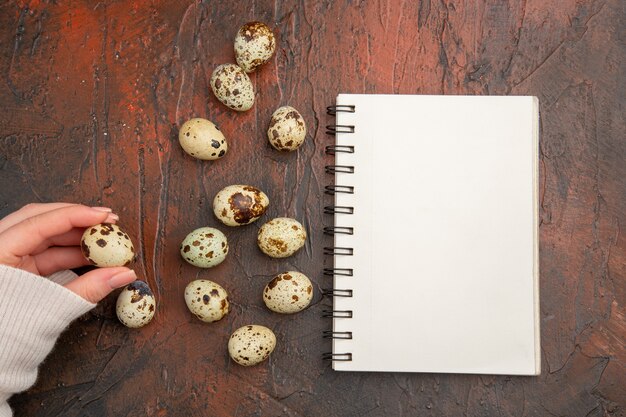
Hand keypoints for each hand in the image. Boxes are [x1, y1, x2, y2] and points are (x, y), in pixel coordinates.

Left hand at [0, 203, 136, 302]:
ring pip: (44, 234)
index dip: (75, 215)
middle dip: (77, 219)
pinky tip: (91, 257)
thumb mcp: (52, 309)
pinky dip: (69, 253)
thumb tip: (124, 273)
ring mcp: (6, 259)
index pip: (40, 222)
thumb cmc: (9, 338)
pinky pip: (44, 252)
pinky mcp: (15, 270)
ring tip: (105, 244)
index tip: (104, 216)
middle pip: (41, 219)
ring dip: (76, 237)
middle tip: (108, 222)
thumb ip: (90, 288)